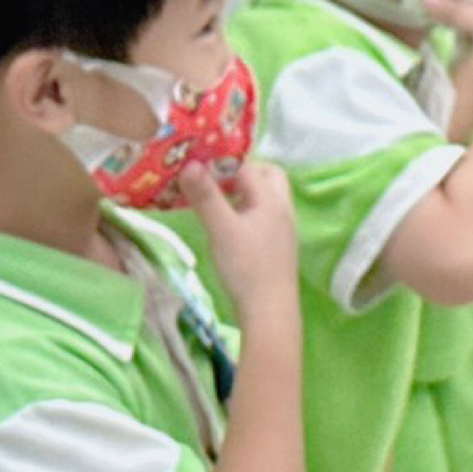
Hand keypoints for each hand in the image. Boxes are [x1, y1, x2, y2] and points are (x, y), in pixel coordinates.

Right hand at [183, 159, 297, 308]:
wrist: (270, 311)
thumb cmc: (246, 268)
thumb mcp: (221, 229)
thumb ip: (206, 196)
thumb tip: (189, 163)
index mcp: (271, 199)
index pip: (247, 165)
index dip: (221, 160)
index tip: (196, 160)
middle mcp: (282, 209)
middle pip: (268, 176)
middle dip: (242, 171)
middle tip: (214, 178)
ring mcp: (283, 229)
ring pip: (266, 197)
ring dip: (243, 192)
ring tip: (216, 199)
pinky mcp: (278, 247)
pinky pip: (264, 216)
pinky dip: (246, 210)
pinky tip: (229, 224)